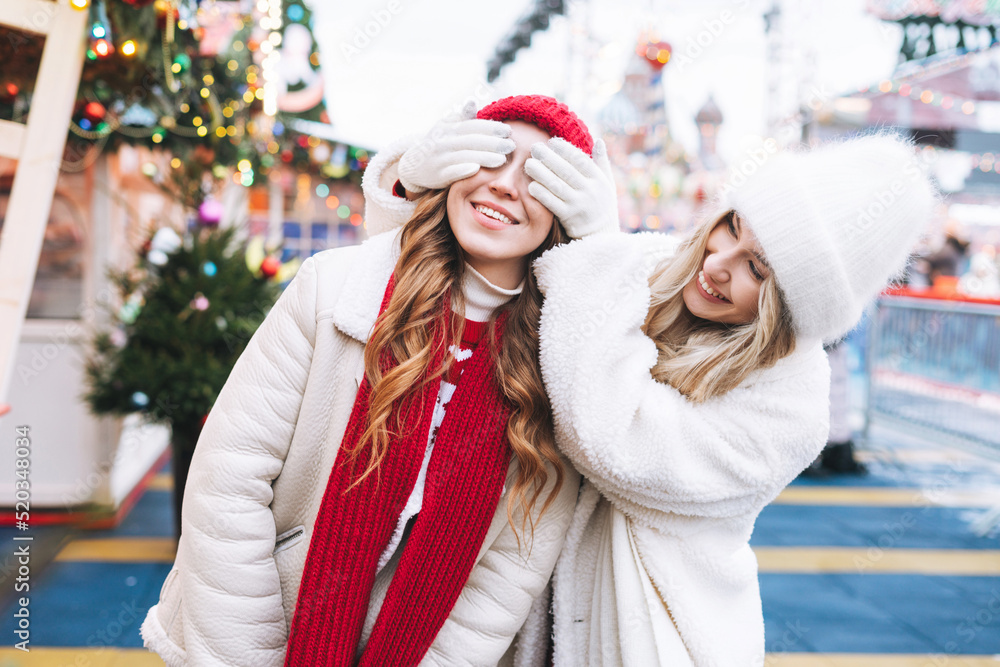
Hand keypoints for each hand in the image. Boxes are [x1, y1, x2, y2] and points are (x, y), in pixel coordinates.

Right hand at [397, 101, 514, 192]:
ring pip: (464, 156)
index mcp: (448, 129)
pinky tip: (477, 169)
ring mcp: (439, 159)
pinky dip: (462, 170)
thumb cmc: (437, 144)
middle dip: (492, 143)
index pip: (472, 126)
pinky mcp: (437, 176)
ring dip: (483, 158)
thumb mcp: (446, 128)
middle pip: (471, 141)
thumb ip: (461, 118)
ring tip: (502, 160)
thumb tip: (472, 101)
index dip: (490, 128)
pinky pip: (451, 172)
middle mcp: (443, 142)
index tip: (508, 131)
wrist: (414, 165)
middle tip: (511, 146)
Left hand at [525, 137, 619, 237]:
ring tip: (529, 164)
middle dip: (549, 158)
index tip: (552, 142)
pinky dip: (541, 193)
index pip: (580, 160)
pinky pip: (551, 203)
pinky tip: (531, 185)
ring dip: (541, 173)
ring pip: (556, 185)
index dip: (565, 149)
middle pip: (566, 170)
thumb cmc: (602, 204)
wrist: (600, 235)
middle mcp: (589, 191)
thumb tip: (599, 141)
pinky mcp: (567, 217)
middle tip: (534, 148)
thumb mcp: (607, 183)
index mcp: (598, 179)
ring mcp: (578, 204)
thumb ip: (602, 162)